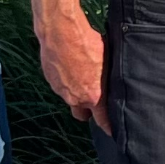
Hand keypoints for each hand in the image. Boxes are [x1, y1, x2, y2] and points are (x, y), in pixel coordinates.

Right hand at [36, 4, 110, 133]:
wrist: (61, 31)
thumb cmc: (87, 43)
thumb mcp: (107, 60)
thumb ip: (108, 79)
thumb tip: (114, 82)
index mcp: (93, 96)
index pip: (102, 120)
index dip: (108, 127)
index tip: (112, 131)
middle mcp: (75, 98)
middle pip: (81, 115)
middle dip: (88, 111)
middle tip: (94, 99)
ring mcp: (60, 90)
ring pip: (70, 100)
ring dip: (76, 93)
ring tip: (82, 75)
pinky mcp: (50, 81)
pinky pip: (60, 87)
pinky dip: (66, 82)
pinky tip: (71, 67)